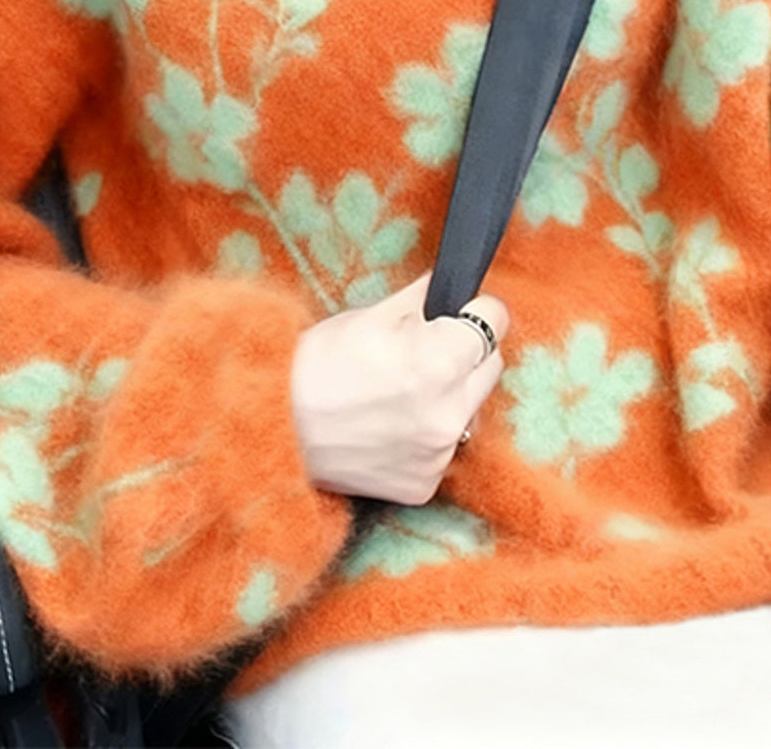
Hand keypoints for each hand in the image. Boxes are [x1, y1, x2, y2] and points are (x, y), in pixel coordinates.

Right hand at [290, 271, 508, 505]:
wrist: (274, 430)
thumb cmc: (315, 367)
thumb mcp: (369, 317)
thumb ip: (422, 298)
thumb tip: (451, 284)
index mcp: (439, 361)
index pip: (496, 320)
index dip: (475, 309)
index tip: (459, 312)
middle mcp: (450, 412)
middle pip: (490, 365)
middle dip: (464, 352)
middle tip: (421, 350)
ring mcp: (439, 454)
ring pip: (470, 408)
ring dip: (450, 395)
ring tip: (400, 392)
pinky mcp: (425, 485)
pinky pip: (444, 448)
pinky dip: (426, 435)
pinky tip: (390, 426)